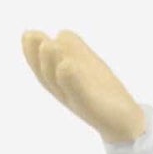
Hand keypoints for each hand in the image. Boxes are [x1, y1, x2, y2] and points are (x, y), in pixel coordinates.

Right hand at [21, 29, 146, 144]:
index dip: (32, 52)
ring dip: (52, 63)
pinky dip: (71, 80)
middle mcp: (64, 92)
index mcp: (58, 82)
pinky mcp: (92, 107)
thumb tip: (61, 34)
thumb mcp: (85, 69)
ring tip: (48, 45)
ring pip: (60, 82)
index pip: (40, 67)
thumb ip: (73, 49)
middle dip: (37, 56)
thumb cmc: (101, 91)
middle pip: (46, 74)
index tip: (28, 35)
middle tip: (32, 35)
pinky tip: (67, 65)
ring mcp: (77, 100)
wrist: (124, 120)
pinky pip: (79, 94)